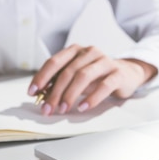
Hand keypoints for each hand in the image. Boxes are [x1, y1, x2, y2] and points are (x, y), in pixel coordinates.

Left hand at [28, 44, 156, 115]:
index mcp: (75, 50)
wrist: (126, 73)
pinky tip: (83, 107)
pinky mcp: (118, 73)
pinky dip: (91, 98)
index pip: (54, 62)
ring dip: (70, 94)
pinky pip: (104, 85)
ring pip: (83, 76)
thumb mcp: (76, 76)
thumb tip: (41, 95)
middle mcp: (89, 52)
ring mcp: (104, 61)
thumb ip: (60, 82)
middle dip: (55, 92)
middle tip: (47, 108)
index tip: (32, 92)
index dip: (42, 77)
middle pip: (67, 71)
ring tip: (63, 109)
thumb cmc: (96, 76)